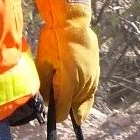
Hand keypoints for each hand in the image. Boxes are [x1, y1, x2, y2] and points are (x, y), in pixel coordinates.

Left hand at [30, 0, 99, 121]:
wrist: (73, 24)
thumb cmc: (54, 42)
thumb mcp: (43, 64)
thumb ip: (44, 86)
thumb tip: (45, 99)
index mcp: (68, 84)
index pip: (63, 112)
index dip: (56, 116)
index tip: (52, 115)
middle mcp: (83, 85)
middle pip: (76, 109)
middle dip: (66, 109)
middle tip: (57, 103)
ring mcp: (92, 79)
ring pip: (85, 102)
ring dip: (76, 103)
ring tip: (67, 98)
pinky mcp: (96, 73)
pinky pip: (91, 92)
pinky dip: (83, 95)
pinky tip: (77, 92)